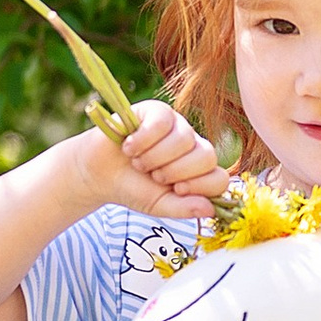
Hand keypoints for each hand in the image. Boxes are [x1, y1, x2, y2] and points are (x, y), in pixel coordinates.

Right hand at [99, 100, 226, 224]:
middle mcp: (193, 146)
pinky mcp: (158, 111)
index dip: (200, 185)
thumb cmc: (133, 188)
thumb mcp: (159, 205)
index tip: (175, 189)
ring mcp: (177, 126)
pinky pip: (162, 123)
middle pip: (206, 156)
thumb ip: (184, 208)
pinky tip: (129, 147)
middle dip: (175, 171)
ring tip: (137, 162)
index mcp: (199, 172)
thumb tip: (210, 209)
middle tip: (153, 175)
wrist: (100, 173)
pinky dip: (142, 140)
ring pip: (184, 139)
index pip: (220, 178)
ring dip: (154, 157)